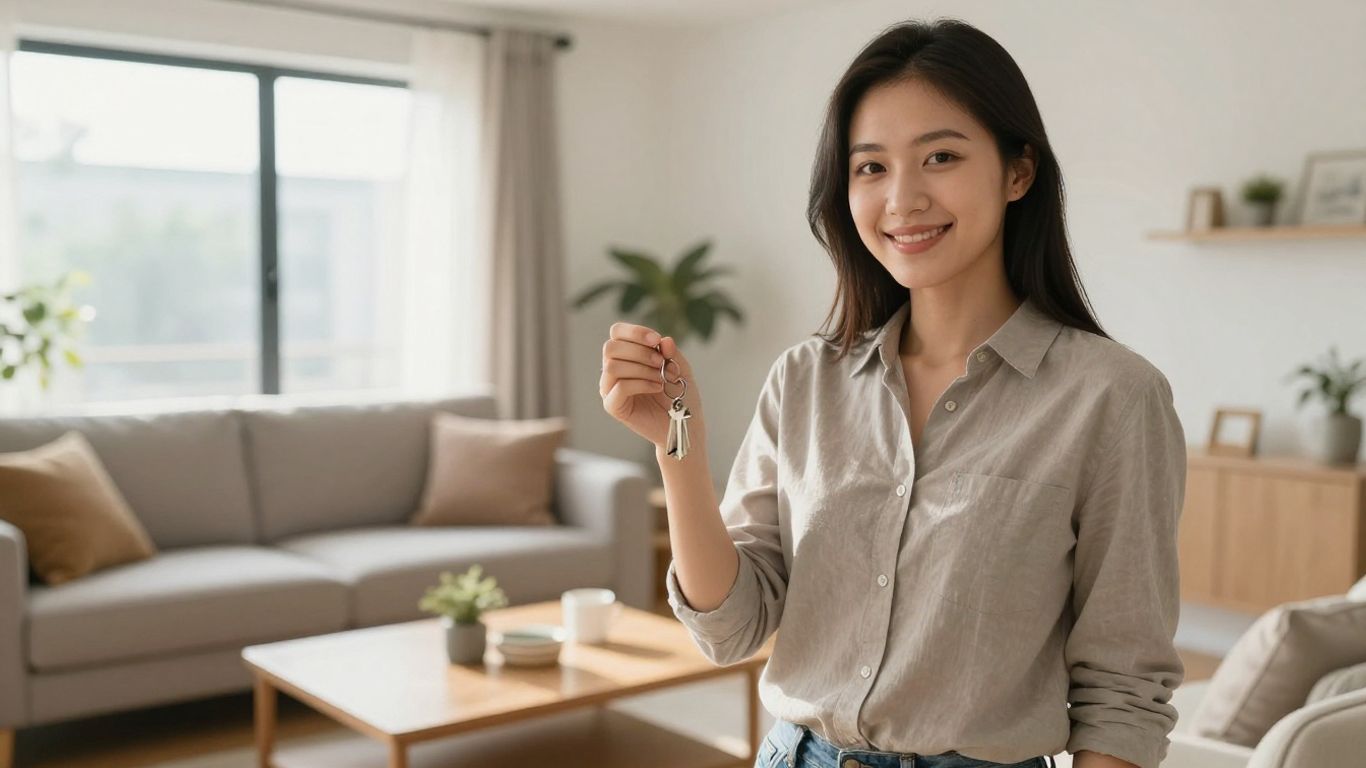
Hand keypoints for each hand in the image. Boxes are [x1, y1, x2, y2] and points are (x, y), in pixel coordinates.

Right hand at [600, 322, 705, 450]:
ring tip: (660, 378)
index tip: (657, 341)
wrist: (683, 423)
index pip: (617, 332)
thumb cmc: (680, 394)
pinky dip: (641, 384)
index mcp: (626, 354)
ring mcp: (610, 388)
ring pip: (612, 366)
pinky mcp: (613, 406)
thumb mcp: (680, 367)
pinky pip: (619, 387)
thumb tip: (664, 340)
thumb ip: (671, 353)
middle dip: (639, 352)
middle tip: (660, 363)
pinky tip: (656, 387)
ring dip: (641, 368)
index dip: (635, 332)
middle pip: (610, 347)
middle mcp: (614, 369)